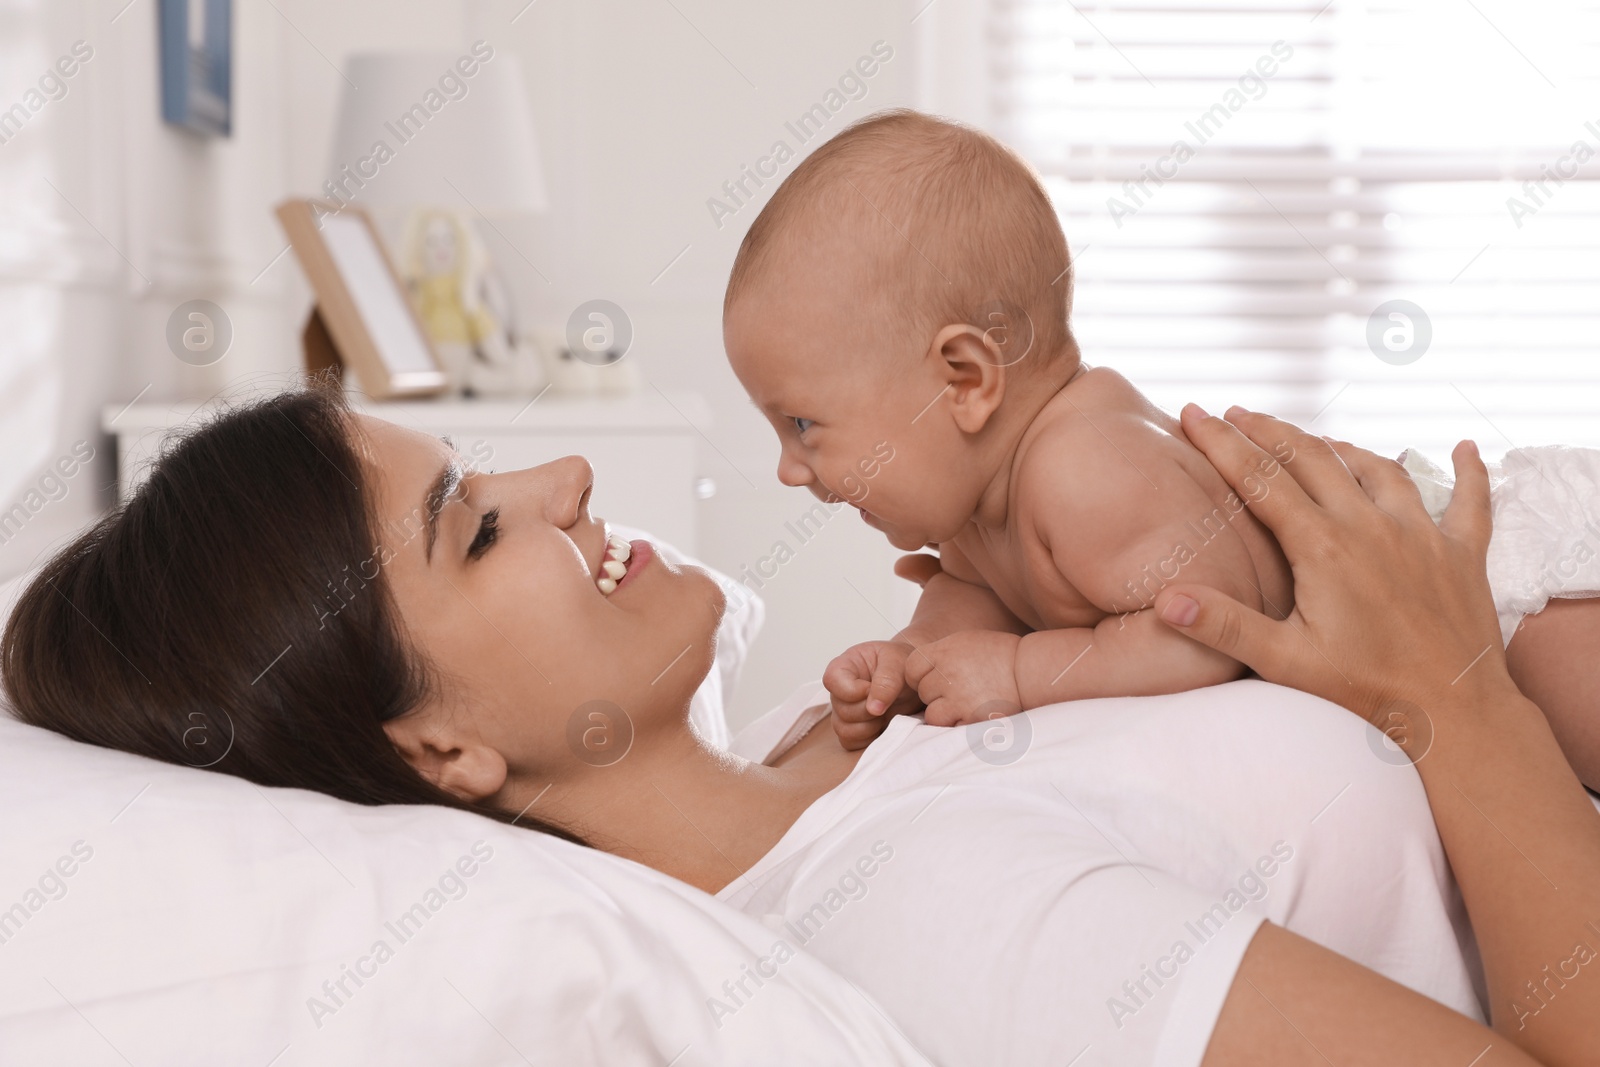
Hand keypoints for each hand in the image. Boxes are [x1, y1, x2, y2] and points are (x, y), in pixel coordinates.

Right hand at [823, 641, 921, 749]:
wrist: (916, 679)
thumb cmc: (902, 664)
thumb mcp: (898, 662)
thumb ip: (886, 681)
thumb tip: (873, 708)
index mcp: (845, 666)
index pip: (832, 680)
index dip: (852, 691)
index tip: (872, 689)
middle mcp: (840, 691)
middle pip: (841, 710)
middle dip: (867, 710)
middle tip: (887, 701)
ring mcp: (844, 712)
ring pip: (844, 730)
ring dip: (869, 726)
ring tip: (886, 713)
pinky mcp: (852, 730)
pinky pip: (851, 742)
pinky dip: (869, 738)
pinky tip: (883, 725)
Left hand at [904, 630, 1023, 726]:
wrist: (1029, 670)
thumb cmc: (999, 655)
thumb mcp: (965, 641)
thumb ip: (939, 654)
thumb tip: (918, 669)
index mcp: (944, 651)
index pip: (911, 668)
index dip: (920, 675)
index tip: (935, 678)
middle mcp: (947, 675)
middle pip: (923, 692)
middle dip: (937, 694)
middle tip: (961, 690)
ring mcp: (958, 699)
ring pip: (933, 715)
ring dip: (946, 713)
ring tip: (966, 705)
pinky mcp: (972, 719)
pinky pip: (952, 729)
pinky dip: (961, 725)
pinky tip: (975, 714)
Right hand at [1154, 404, 1510, 734]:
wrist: (1457, 711)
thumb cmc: (1368, 690)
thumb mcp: (1285, 661)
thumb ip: (1224, 625)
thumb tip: (1167, 598)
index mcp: (1324, 547)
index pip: (1260, 479)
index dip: (1222, 443)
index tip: (1193, 414)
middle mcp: (1372, 526)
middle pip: (1311, 457)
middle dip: (1269, 430)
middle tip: (1237, 413)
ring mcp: (1421, 534)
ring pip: (1376, 467)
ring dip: (1338, 445)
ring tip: (1310, 437)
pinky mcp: (1461, 553)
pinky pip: (1470, 500)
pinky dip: (1469, 471)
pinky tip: (1463, 447)